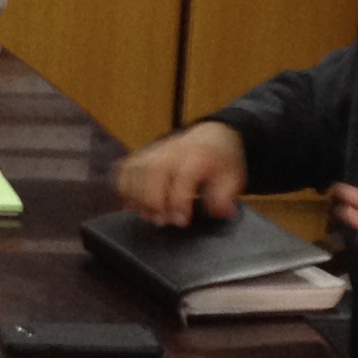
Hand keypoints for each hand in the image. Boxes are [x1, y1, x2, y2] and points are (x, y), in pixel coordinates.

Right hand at [116, 122, 245, 225]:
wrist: (211, 136)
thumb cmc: (221, 161)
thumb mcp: (234, 177)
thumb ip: (225, 197)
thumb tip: (220, 212)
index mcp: (198, 155)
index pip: (183, 174)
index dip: (179, 200)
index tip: (182, 221)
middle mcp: (172, 150)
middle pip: (153, 171)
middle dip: (154, 201)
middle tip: (162, 221)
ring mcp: (153, 150)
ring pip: (134, 170)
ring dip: (136, 197)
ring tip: (149, 215)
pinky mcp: (141, 155)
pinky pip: (124, 170)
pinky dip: (124, 189)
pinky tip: (135, 204)